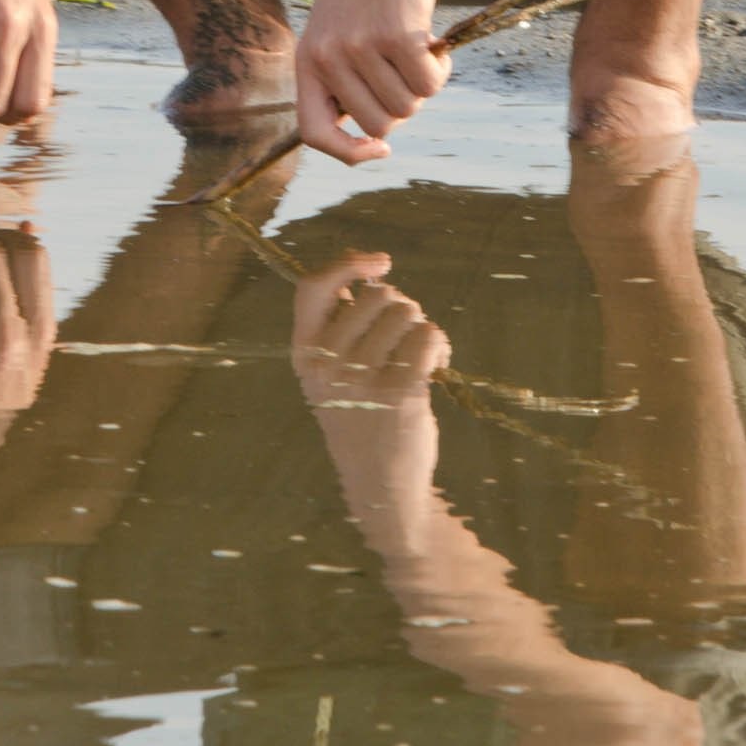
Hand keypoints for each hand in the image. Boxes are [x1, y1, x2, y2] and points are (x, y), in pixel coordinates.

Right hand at [293, 253, 447, 530]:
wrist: (381, 483)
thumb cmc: (361, 416)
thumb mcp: (331, 374)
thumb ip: (341, 325)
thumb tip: (372, 268)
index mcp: (305, 354)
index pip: (313, 287)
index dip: (347, 264)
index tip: (380, 262)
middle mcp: (327, 364)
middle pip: (377, 295)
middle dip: (400, 308)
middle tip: (403, 340)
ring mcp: (362, 378)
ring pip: (408, 313)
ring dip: (422, 329)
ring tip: (419, 359)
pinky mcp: (400, 392)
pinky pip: (429, 337)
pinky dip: (440, 346)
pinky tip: (437, 368)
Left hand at [296, 0, 447, 163]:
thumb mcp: (337, 27)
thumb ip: (345, 74)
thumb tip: (374, 133)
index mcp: (308, 59)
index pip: (314, 133)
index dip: (347, 153)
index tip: (379, 148)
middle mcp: (328, 57)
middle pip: (378, 124)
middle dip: (402, 105)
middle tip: (406, 70)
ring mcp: (361, 47)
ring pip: (409, 105)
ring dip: (424, 83)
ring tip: (419, 47)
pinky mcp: (397, 34)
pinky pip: (429, 82)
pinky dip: (441, 68)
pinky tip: (433, 40)